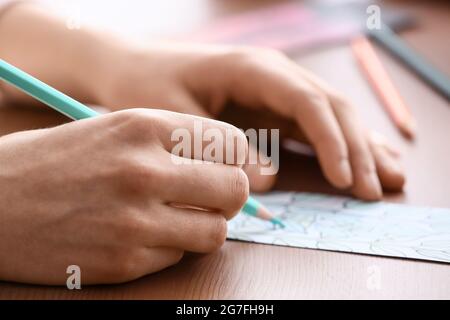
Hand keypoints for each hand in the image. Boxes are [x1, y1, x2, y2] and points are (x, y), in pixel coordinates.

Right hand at [0, 109, 248, 284]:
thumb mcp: (114, 129)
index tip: (226, 168)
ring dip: (204, 226)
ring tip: (177, 218)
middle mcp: (145, 170)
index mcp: (144, 126)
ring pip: (215, 230)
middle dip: (229, 196)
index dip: (235, 159)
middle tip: (211, 198)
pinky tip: (141, 235)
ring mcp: (136, 220)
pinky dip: (170, 247)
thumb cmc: (56, 161)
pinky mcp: (125, 261)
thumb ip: (173, 143)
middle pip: (235, 189)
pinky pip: (179, 256)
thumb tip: (227, 164)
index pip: (231, 143)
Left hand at [100, 44, 404, 199]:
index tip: (344, 178)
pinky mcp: (274, 104)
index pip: (308, 101)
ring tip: (391, 178)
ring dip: (363, 146)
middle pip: (331, 107)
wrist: (134, 67)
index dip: (331, 140)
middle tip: (375, 191)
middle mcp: (275, 74)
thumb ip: (222, 144)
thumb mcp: (179, 117)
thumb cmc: (150, 86)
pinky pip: (316, 122)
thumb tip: (267, 176)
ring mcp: (278, 88)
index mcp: (254, 69)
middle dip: (357, 149)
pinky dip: (343, 143)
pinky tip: (368, 157)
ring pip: (333, 114)